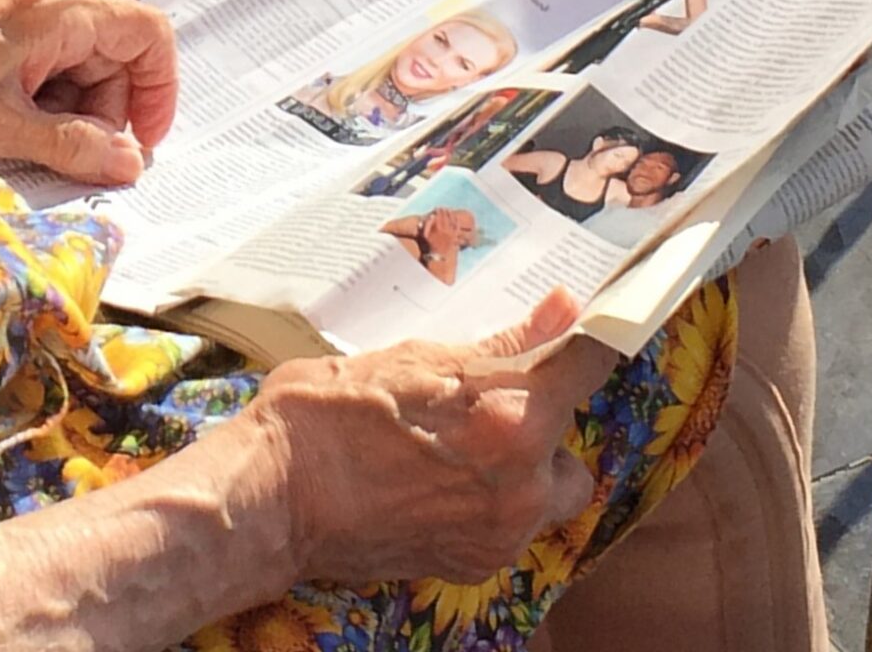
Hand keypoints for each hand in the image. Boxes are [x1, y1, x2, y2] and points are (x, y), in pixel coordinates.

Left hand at [0, 0, 177, 185]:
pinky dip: (45, 100)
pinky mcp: (0, 30)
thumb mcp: (6, 128)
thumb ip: (74, 145)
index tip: (144, 139)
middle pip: (115, 54)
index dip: (158, 88)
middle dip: (106, 110)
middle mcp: (43, 1)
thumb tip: (128, 162)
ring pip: (82, 64)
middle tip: (74, 152)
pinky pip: (49, 64)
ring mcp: (20, 12)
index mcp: (55, 12)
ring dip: (73, 110)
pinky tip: (14, 125)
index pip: (146, 32)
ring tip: (29, 138)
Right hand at [246, 293, 605, 584]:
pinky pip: (509, 526)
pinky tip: (431, 480)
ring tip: (451, 444)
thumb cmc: (331, 408)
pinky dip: (486, 502)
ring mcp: (502, 532)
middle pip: (570, 443)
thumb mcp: (415, 356)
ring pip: (545, 492)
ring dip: (519, 467)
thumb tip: (563, 308)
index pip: (588, 367)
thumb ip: (501, 344)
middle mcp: (523, 483)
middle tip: (480, 400)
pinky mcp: (477, 564)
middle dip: (539, 422)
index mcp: (511, 416)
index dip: (594, 342)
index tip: (595, 328)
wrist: (277, 494)